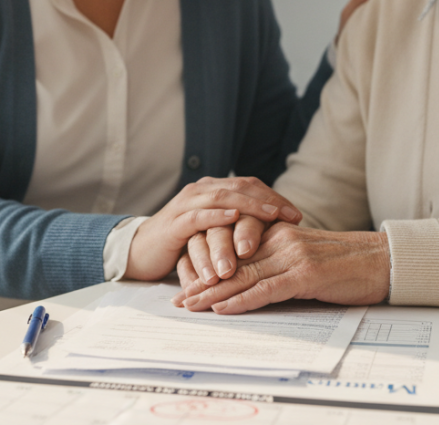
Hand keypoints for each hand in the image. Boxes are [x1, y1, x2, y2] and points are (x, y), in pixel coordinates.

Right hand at [124, 177, 301, 281]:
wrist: (141, 252)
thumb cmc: (180, 244)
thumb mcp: (213, 233)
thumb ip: (235, 226)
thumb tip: (273, 233)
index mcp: (212, 190)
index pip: (249, 186)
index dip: (274, 198)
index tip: (296, 215)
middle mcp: (200, 191)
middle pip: (240, 188)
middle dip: (269, 201)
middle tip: (292, 216)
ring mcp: (186, 204)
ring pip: (223, 198)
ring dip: (250, 207)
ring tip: (272, 216)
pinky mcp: (175, 223)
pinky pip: (198, 216)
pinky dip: (217, 216)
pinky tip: (234, 218)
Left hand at [170, 223, 390, 313]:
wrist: (383, 262)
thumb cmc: (348, 266)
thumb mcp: (308, 259)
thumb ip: (281, 264)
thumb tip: (255, 283)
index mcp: (280, 234)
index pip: (235, 250)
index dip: (209, 266)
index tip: (188, 281)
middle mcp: (282, 241)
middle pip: (233, 263)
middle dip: (202, 281)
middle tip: (177, 296)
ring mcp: (293, 256)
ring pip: (243, 275)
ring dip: (212, 293)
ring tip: (189, 304)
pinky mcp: (305, 274)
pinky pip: (265, 289)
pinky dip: (240, 300)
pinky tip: (221, 308)